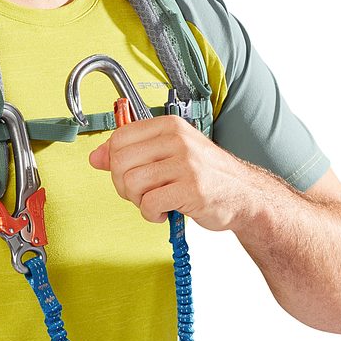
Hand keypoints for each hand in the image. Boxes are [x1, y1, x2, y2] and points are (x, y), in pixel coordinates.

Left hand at [88, 114, 253, 231]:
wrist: (244, 195)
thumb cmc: (205, 174)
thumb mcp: (168, 155)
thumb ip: (132, 153)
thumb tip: (96, 157)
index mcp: (169, 126)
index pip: (119, 138)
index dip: (114, 162)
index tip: (128, 174)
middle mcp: (177, 140)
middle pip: (121, 161)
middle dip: (123, 185)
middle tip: (140, 194)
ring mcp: (186, 163)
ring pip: (132, 183)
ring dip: (137, 201)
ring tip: (153, 202)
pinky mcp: (192, 189)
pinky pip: (149, 203)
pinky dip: (151, 214)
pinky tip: (164, 212)